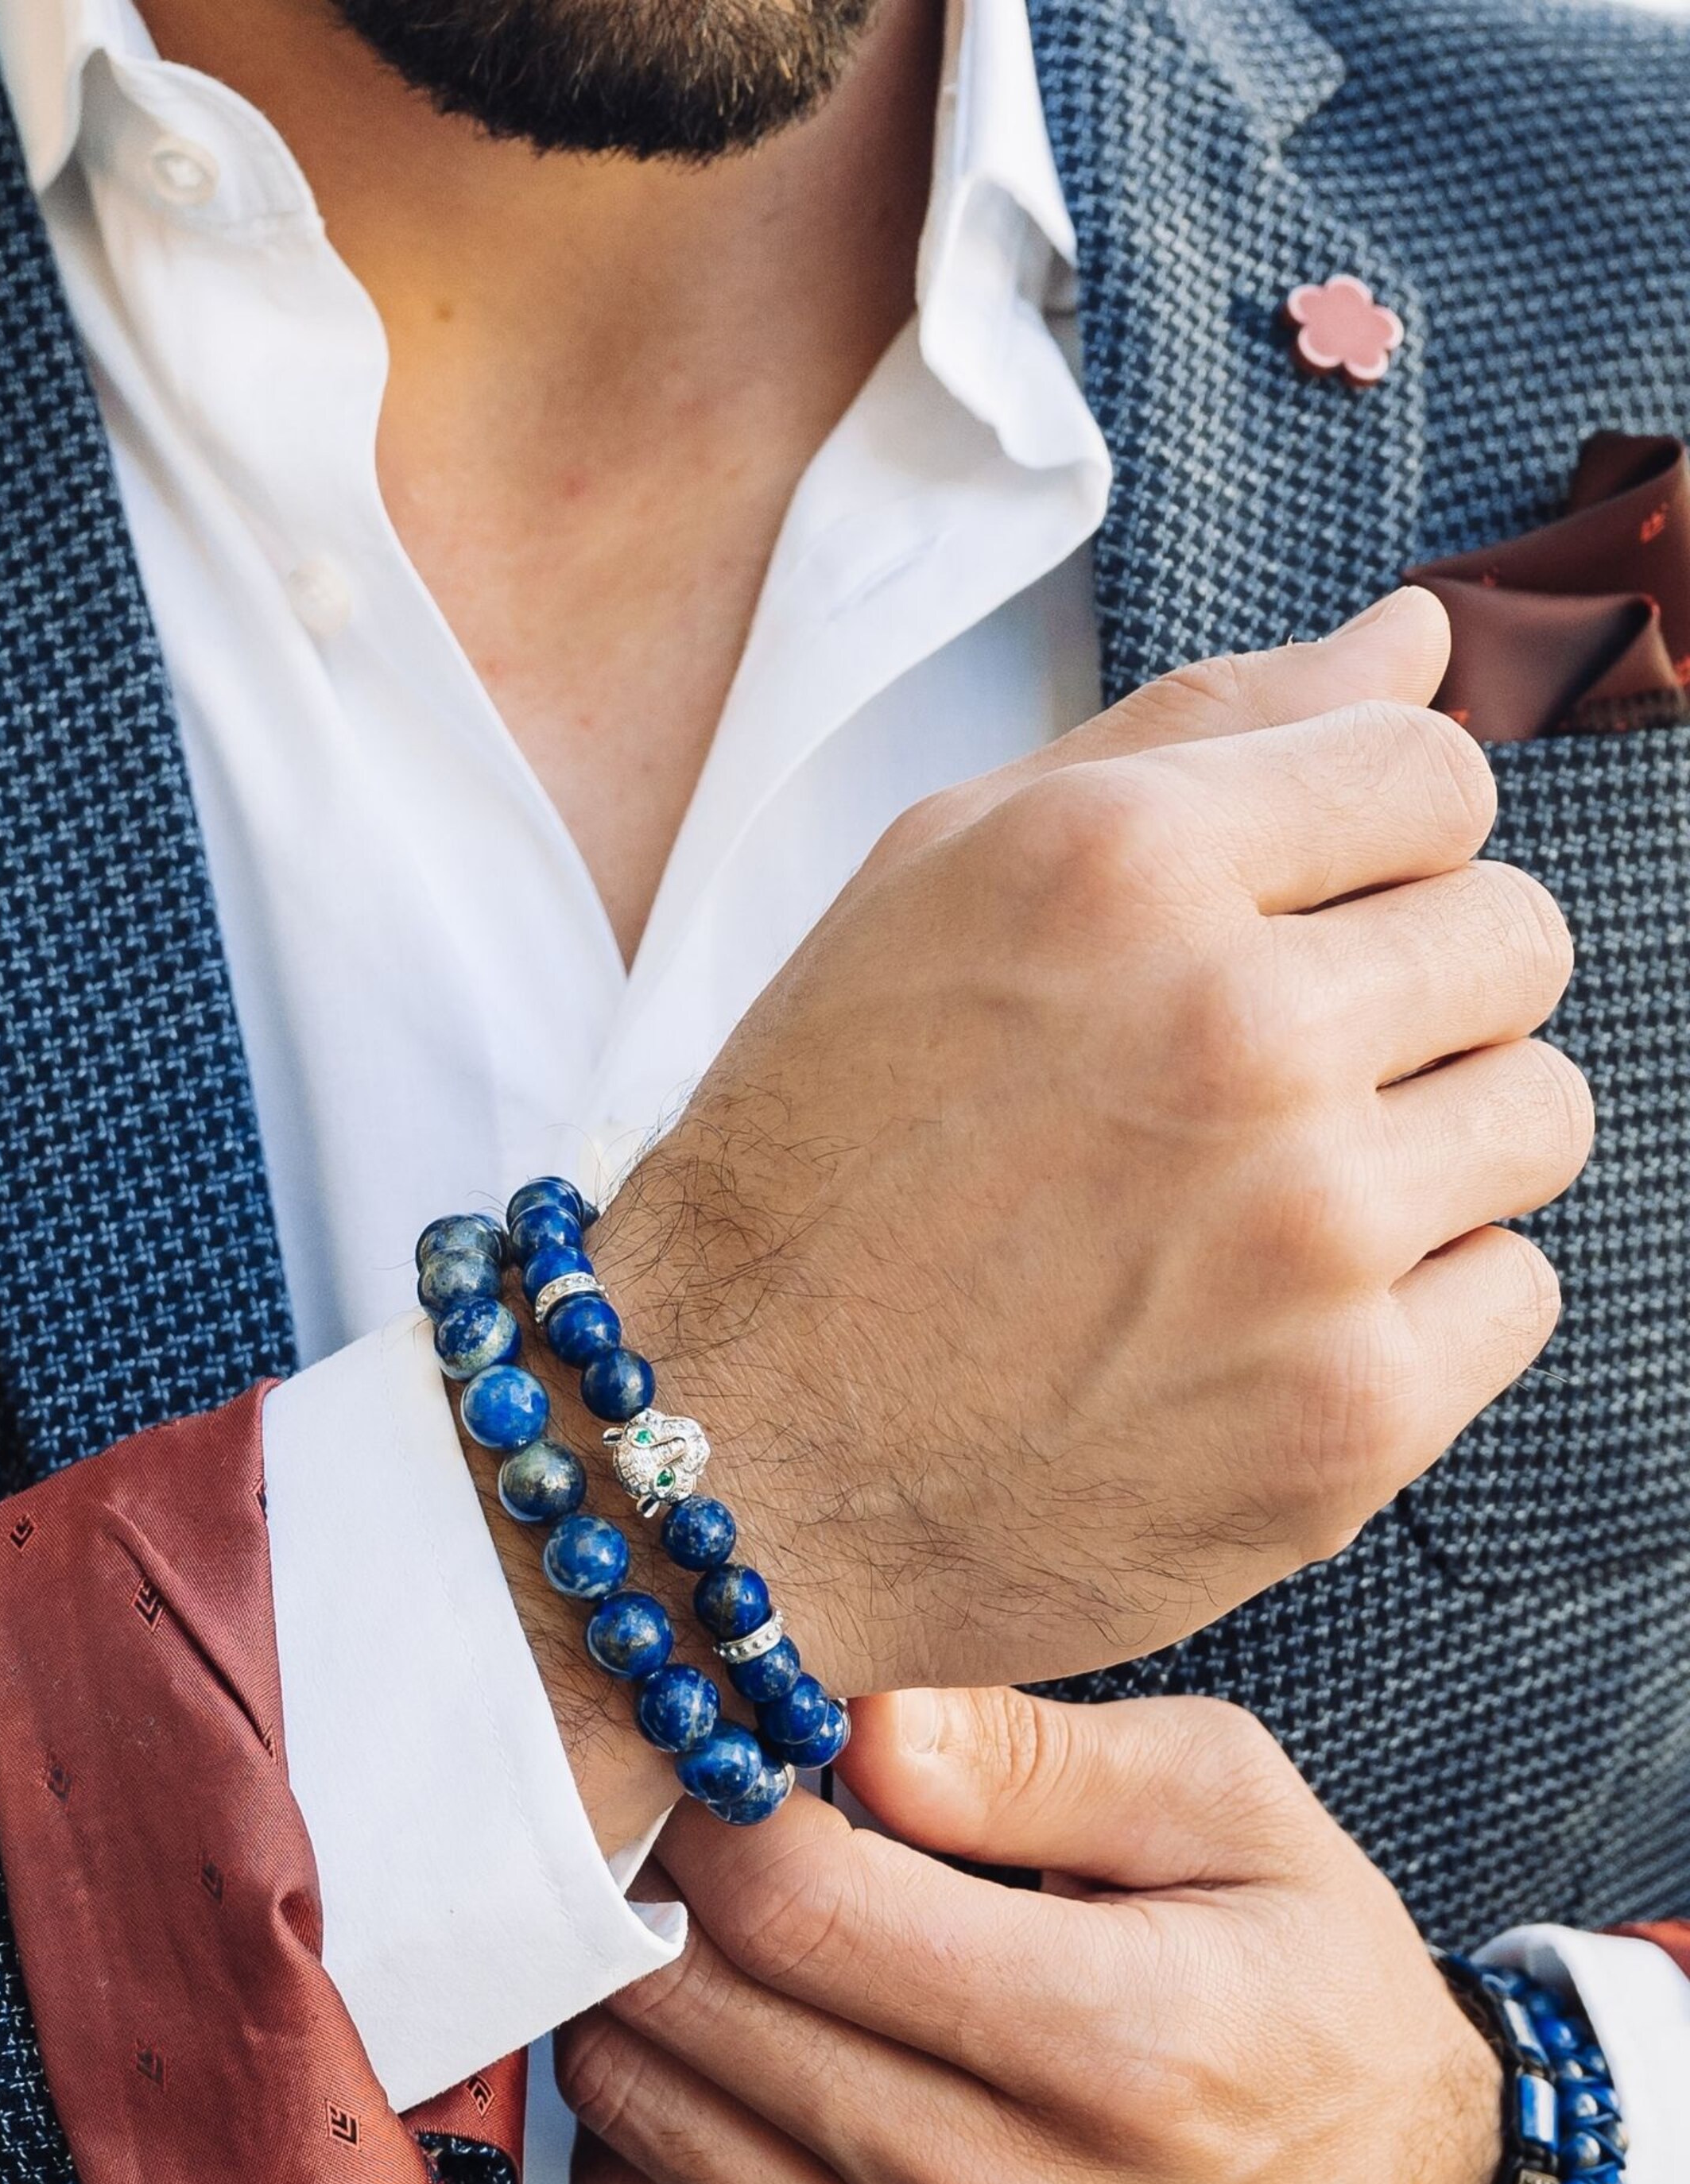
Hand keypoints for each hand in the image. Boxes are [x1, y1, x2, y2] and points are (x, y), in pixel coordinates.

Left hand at [556, 1684, 1501, 2183]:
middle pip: (697, 2012)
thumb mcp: (1234, 1812)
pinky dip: (646, 2137)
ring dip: (633, 2003)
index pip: (797, 1906)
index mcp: (1105, 2042)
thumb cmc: (1316, 2013)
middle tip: (680, 1822)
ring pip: (648, 2128)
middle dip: (649, 1886)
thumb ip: (1038, 1753)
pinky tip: (710, 2059)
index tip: (718, 1754)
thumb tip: (862, 1723)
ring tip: (694, 1928)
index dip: (713, 1807)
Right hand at [589, 587, 1589, 1699]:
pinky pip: (1519, 1294)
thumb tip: (1424, 638)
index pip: (1434, 768)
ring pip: (1541, 1114)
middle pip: (1517, 937)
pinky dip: (1420, 1306)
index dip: (1378, 843)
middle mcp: (1234, 1033)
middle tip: (1277, 1076)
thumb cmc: (815, 1159)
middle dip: (1416, 991)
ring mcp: (1308, 1235)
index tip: (1306, 918)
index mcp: (1120, 864)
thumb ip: (1195, 736)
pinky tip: (1275, 1321)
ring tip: (1273, 1202)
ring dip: (1431, 1146)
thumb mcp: (937, 882)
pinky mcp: (1351, 1415)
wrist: (731, 1458)